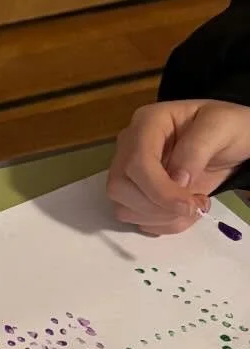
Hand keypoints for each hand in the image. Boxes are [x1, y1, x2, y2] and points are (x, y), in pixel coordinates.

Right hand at [108, 98, 249, 234]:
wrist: (228, 144)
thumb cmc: (224, 129)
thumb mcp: (219, 128)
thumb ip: (197, 149)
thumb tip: (178, 180)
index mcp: (147, 123)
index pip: (136, 162)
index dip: (158, 189)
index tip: (188, 203)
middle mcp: (129, 148)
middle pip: (120, 188)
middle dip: (158, 207)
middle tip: (194, 206)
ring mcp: (129, 173)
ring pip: (124, 208)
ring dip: (163, 218)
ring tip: (195, 206)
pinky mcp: (136, 195)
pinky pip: (138, 220)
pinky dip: (165, 225)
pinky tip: (185, 212)